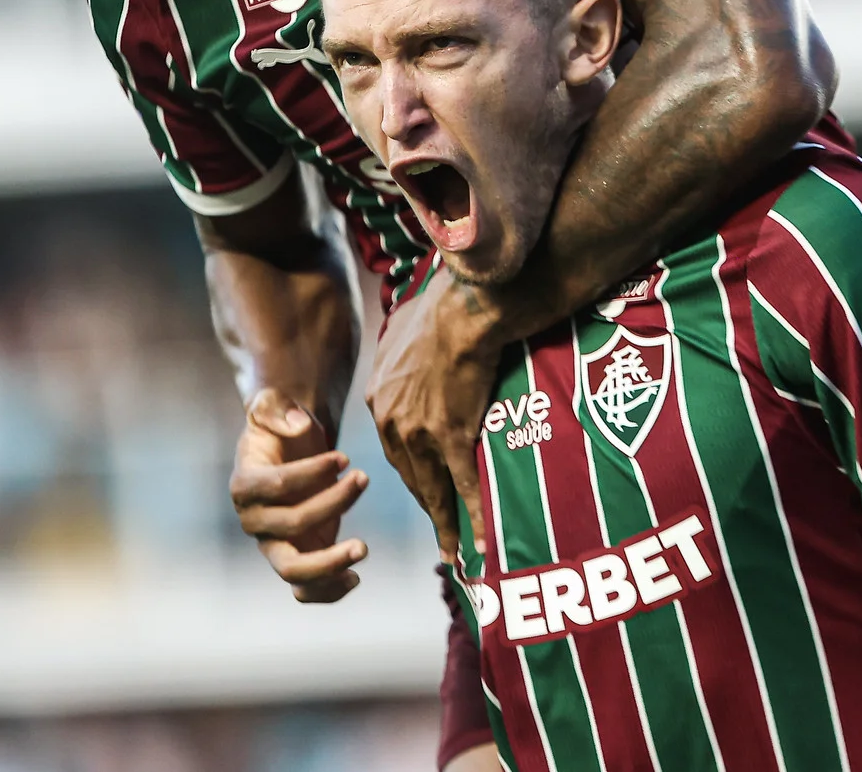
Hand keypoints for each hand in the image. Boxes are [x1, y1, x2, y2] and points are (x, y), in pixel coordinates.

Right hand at [229, 388, 369, 601]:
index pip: (275, 485)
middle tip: (364, 478)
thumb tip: (298, 425)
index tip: (344, 456)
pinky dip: (329, 591)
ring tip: (362, 548)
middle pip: (289, 526)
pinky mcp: (298, 558)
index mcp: (245, 485)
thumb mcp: (272, 404)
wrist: (290, 450)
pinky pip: (306, 590)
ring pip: (293, 571)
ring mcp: (275, 544)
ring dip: (329, 563)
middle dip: (331, 505)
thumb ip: (277, 407)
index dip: (310, 473)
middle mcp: (255, 521)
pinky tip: (355, 576)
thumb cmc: (280, 426)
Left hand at [366, 268, 502, 563]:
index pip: (394, 449)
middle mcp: (392, 422)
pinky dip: (472, 518)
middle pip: (409, 476)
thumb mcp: (399, 330)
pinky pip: (463, 486)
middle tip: (439, 531)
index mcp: (379, 400)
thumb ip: (395, 349)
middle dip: (426, 506)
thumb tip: (400, 342)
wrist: (462, 312)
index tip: (423, 489)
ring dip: (444, 524)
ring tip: (452, 551)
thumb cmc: (436, 310)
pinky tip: (481, 542)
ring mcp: (420, 433)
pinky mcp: (451, 436)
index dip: (410, 473)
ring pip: (432, 489)